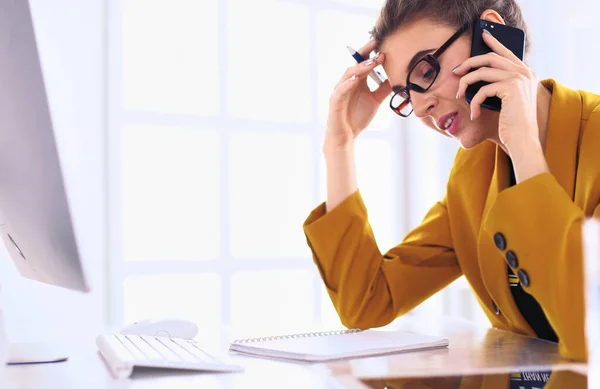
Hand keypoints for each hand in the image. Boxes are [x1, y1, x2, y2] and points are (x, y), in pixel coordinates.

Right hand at [325, 40, 390, 148]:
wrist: (346, 136)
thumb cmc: (358, 117)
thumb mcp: (376, 100)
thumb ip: (384, 88)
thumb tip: (398, 77)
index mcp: (358, 80)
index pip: (364, 62)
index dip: (372, 52)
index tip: (383, 42)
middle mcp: (348, 82)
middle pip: (356, 63)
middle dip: (366, 53)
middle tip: (377, 43)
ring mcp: (340, 91)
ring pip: (348, 74)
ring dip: (360, 67)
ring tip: (372, 62)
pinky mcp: (334, 101)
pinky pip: (340, 90)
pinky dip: (347, 84)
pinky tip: (355, 79)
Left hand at [454, 29, 539, 148]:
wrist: (523, 139)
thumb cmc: (512, 123)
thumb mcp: (506, 100)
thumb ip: (499, 84)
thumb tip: (477, 73)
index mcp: (526, 73)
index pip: (507, 52)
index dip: (494, 43)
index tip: (483, 36)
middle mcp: (525, 72)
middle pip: (490, 57)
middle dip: (469, 62)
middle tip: (455, 71)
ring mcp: (519, 78)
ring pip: (482, 71)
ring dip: (465, 83)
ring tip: (458, 95)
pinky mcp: (511, 87)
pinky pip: (482, 89)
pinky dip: (474, 102)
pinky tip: (474, 114)